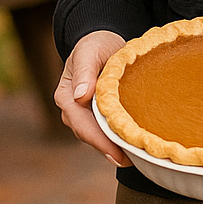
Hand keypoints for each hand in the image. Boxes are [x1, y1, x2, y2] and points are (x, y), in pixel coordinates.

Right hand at [55, 30, 130, 165]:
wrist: (102, 42)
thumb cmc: (95, 44)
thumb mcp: (89, 52)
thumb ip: (85, 72)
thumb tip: (80, 96)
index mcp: (66, 96)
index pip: (81, 124)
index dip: (99, 140)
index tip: (116, 153)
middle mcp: (72, 109)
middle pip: (89, 135)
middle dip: (109, 149)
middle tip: (131, 161)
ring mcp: (84, 115)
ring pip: (98, 136)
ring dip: (114, 148)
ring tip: (136, 158)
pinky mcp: (97, 116)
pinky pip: (106, 131)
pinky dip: (118, 139)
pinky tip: (133, 147)